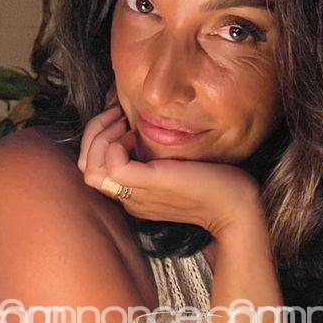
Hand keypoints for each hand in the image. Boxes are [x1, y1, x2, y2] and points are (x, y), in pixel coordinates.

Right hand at [79, 90, 261, 239]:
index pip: (92, 168)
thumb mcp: (177, 165)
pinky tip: (134, 135)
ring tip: (123, 122)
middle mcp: (130, 198)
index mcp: (133, 195)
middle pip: (85, 168)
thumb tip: (141, 121)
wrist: (238, 207)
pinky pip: (111, 167)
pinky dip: (115, 145)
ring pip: (90, 169)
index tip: (120, 118)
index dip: (98, 137)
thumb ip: (157, 153)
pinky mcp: (151, 184)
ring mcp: (137, 194)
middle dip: (94, 132)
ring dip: (101, 137)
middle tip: (118, 114)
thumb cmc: (215, 182)